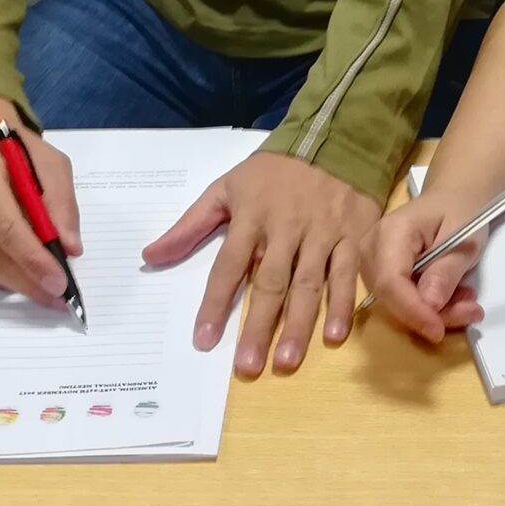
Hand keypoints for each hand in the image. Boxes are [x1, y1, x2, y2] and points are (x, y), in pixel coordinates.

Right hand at [0, 95, 83, 306]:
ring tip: (38, 286)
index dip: (33, 260)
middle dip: (24, 281)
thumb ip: (61, 203)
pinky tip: (9, 268)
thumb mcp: (49, 162)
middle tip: (53, 297)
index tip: (59, 284)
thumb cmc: (13, 150)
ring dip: (9, 283)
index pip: (5, 226)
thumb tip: (69, 249)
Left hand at [144, 151, 379, 377]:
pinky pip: (347, 275)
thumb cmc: (274, 172)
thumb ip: (191, 225)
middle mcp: (286, 229)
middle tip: (248, 367)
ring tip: (285, 362)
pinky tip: (334, 336)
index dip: (216, 304)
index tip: (204, 340)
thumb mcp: (227, 187)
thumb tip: (151, 255)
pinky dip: (342, 305)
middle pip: (270, 283)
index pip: (229, 266)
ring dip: (298, 325)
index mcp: (251, 217)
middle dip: (258, 326)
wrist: (337, 138)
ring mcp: (323, 234)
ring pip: (308, 284)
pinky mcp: (353, 237)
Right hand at [357, 197, 488, 346]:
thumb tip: (429, 304)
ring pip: (396, 306)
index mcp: (391, 231)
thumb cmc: (459, 212)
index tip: (438, 331)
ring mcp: (371, 263)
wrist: (452, 199)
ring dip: (435, 313)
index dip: (412, 311)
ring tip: (469, 302)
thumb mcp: (465, 238)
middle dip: (430, 315)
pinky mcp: (379, 275)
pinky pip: (401, 303)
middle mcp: (371, 248)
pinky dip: (430, 308)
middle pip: (390, 298)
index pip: (391, 281)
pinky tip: (456, 298)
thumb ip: (446, 270)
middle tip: (472, 311)